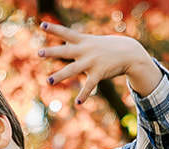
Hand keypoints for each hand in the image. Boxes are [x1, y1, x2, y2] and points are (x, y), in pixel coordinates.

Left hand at [38, 22, 162, 103]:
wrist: (129, 53)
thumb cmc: (107, 47)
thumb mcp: (92, 41)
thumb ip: (77, 43)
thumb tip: (65, 42)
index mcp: (83, 41)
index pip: (66, 33)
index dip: (54, 29)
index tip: (41, 25)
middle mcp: (86, 50)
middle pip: (66, 51)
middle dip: (52, 52)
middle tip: (39, 53)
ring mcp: (92, 62)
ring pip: (73, 70)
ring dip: (60, 75)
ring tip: (49, 81)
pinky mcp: (99, 73)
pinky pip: (89, 86)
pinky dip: (84, 94)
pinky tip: (78, 103)